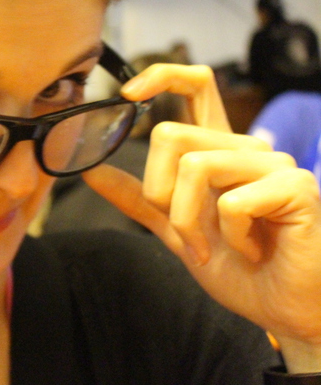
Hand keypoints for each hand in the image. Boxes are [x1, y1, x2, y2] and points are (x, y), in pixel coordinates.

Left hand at [83, 64, 320, 371]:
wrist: (283, 309)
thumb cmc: (239, 267)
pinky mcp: (295, 187)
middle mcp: (246, 147)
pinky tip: (254, 250)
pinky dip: (230, 238)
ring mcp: (273, 163)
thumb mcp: (175, 228)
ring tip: (216, 247)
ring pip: (194, 166)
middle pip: (171, 134)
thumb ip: (138, 197)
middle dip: (159, 193)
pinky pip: (231, 202)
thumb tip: (90, 169)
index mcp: (219, 149)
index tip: (128, 94)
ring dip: (189, 221)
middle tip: (185, 232)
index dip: (161, 75)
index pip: (195, 85)